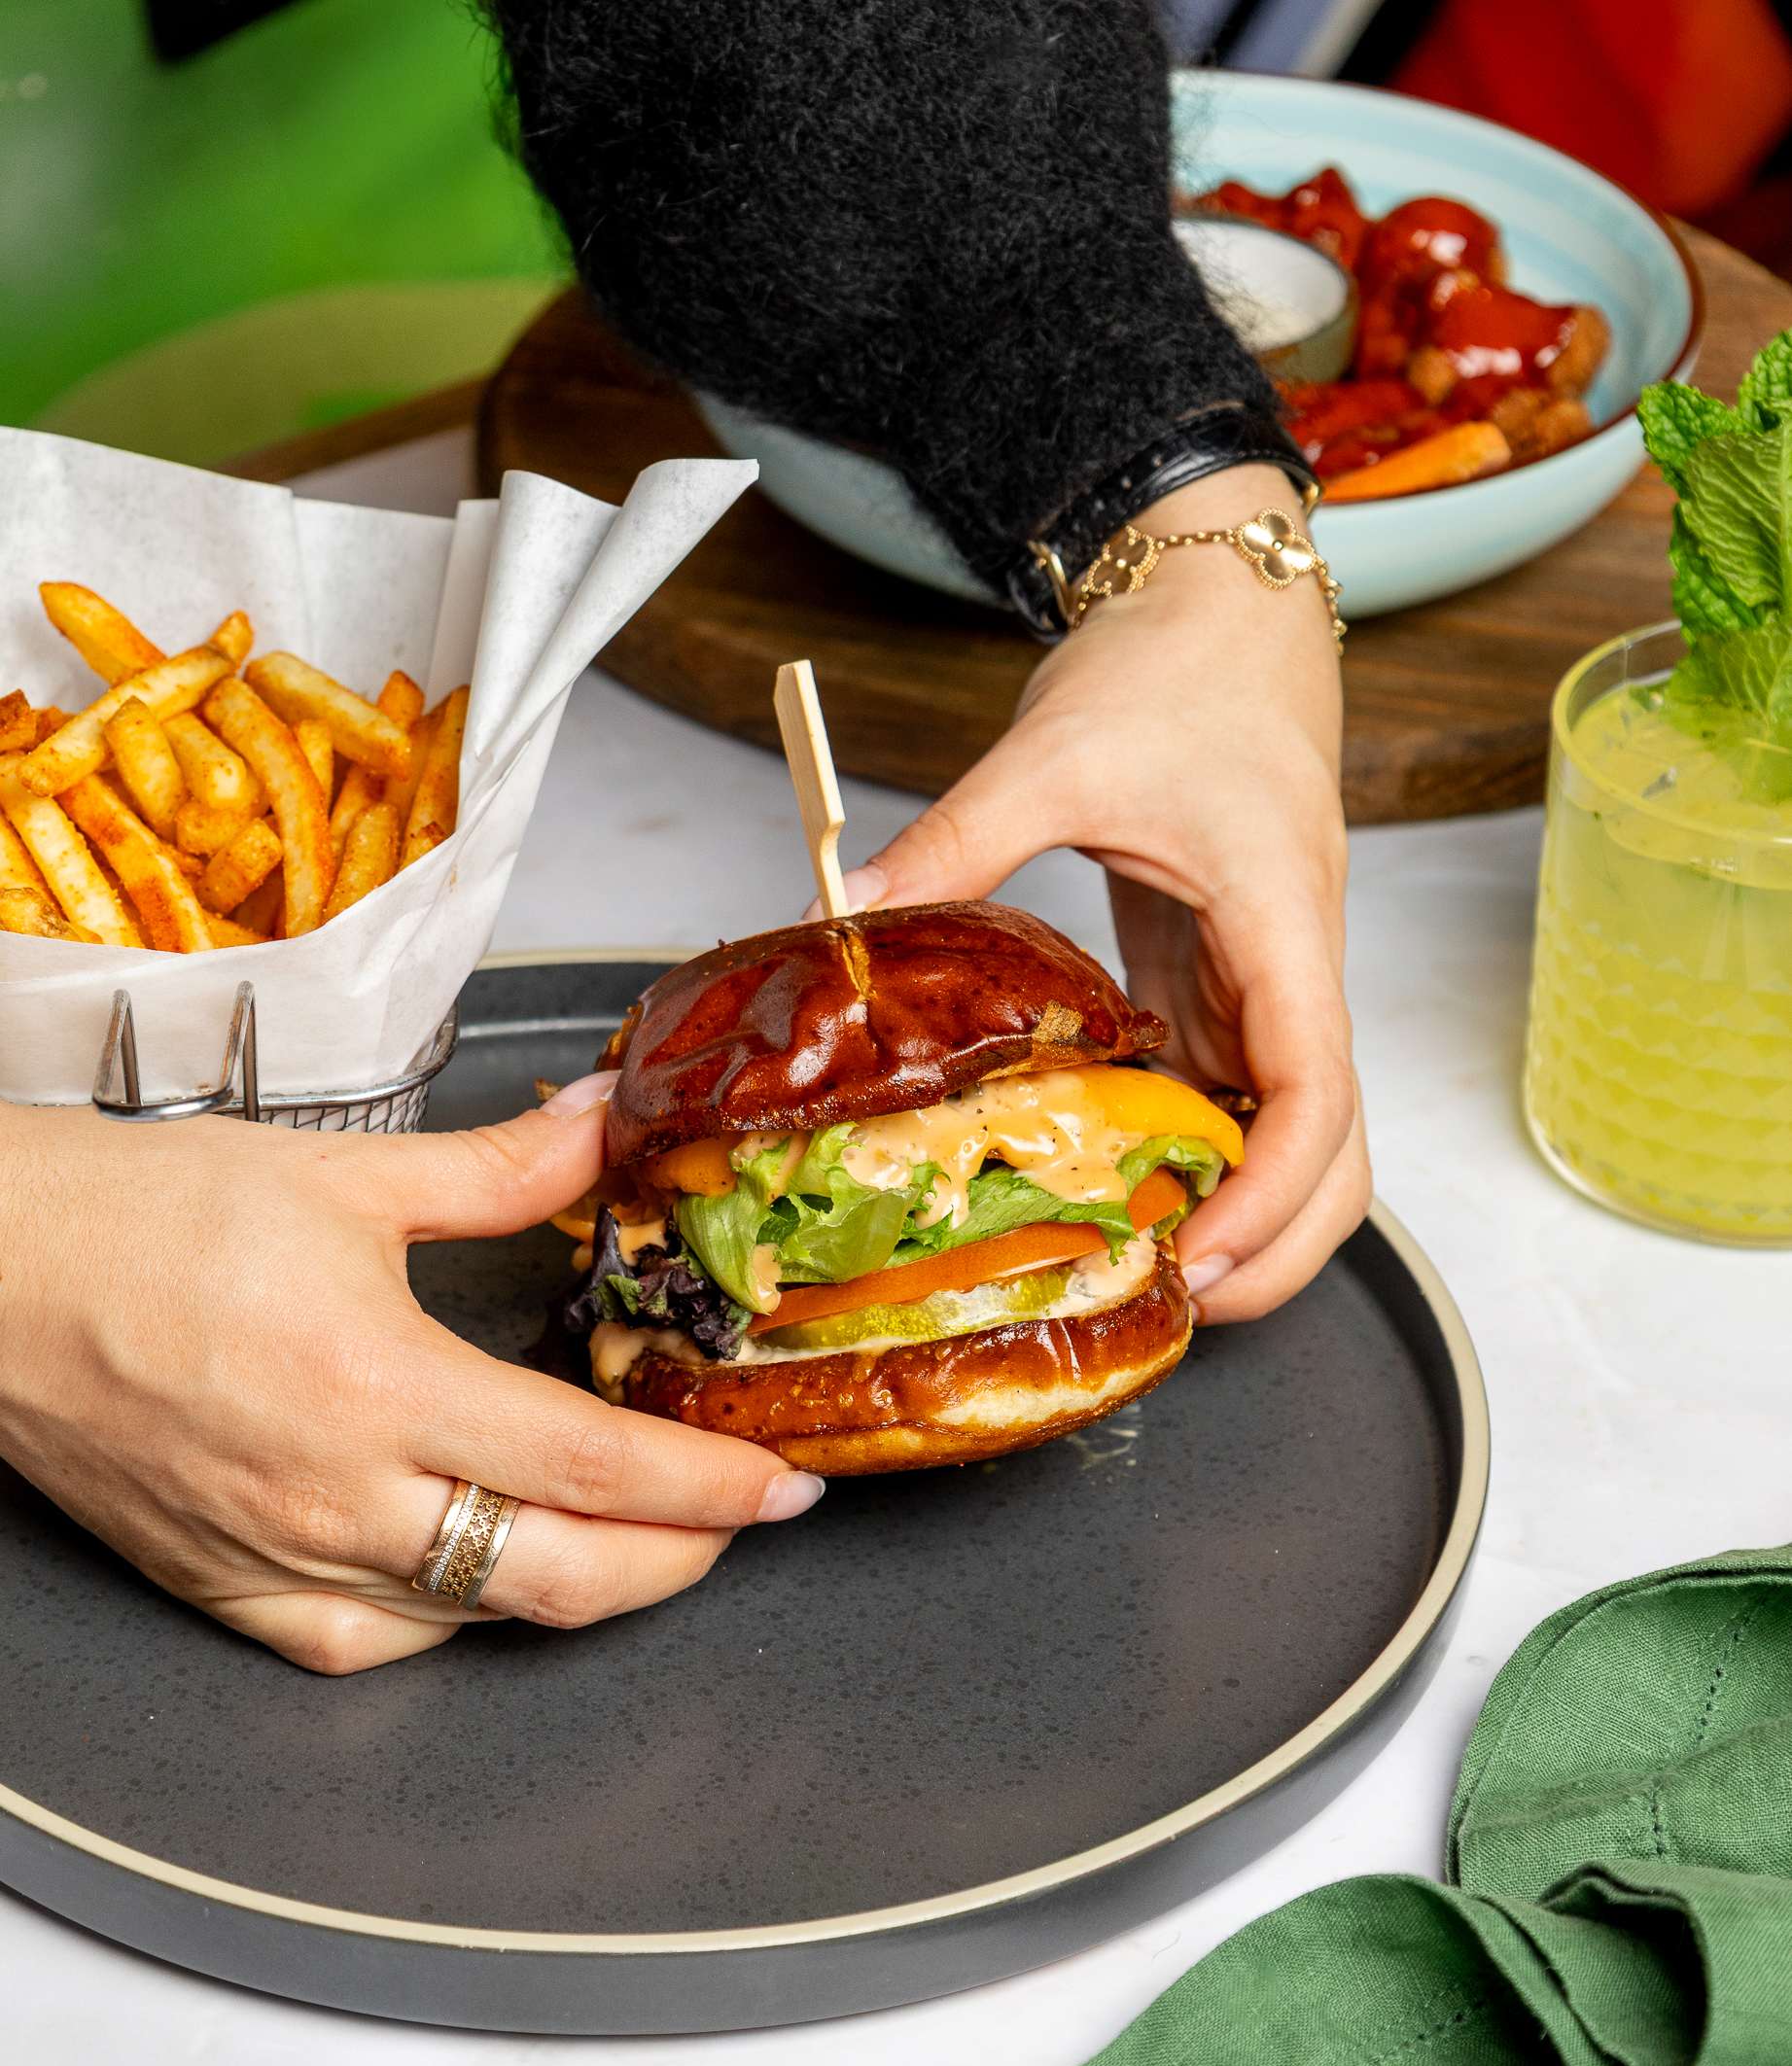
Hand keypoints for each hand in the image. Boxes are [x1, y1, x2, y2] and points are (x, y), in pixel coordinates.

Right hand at [0, 1081, 820, 1673]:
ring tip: (645, 1535)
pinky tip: (492, 1574)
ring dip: (588, 1584)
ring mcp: (283, 1561)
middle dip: (687, 1559)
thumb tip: (601, 1127)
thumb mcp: (347, 1175)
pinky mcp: (231, 1593)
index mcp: (380, 1386)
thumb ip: (502, 1169)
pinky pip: (377, 1645)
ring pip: (485, 1619)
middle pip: (566, 1576)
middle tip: (739, 1516)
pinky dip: (460, 1619)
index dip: (712, 1485)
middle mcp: (339, 1498)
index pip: (598, 1468)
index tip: (779, 1479)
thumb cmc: (138, 1222)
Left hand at [825, 463, 1369, 1322]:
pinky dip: (1197, 1156)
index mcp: (1280, 922)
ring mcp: (1265, 983)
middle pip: (1341, 1151)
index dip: (1272, 1195)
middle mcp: (1291, 971)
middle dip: (1278, 1243)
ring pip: (1295, 1135)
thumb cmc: (1178, 669)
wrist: (1223, 612)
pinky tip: (1118, 1183)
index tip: (1197, 1254)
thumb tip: (851, 910)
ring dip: (1242, 1211)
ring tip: (1139, 1263)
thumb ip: (960, 837)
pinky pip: (1233, 1093)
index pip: (1320, 1091)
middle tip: (1172, 1298)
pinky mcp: (1226, 978)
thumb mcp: (1056, 750)